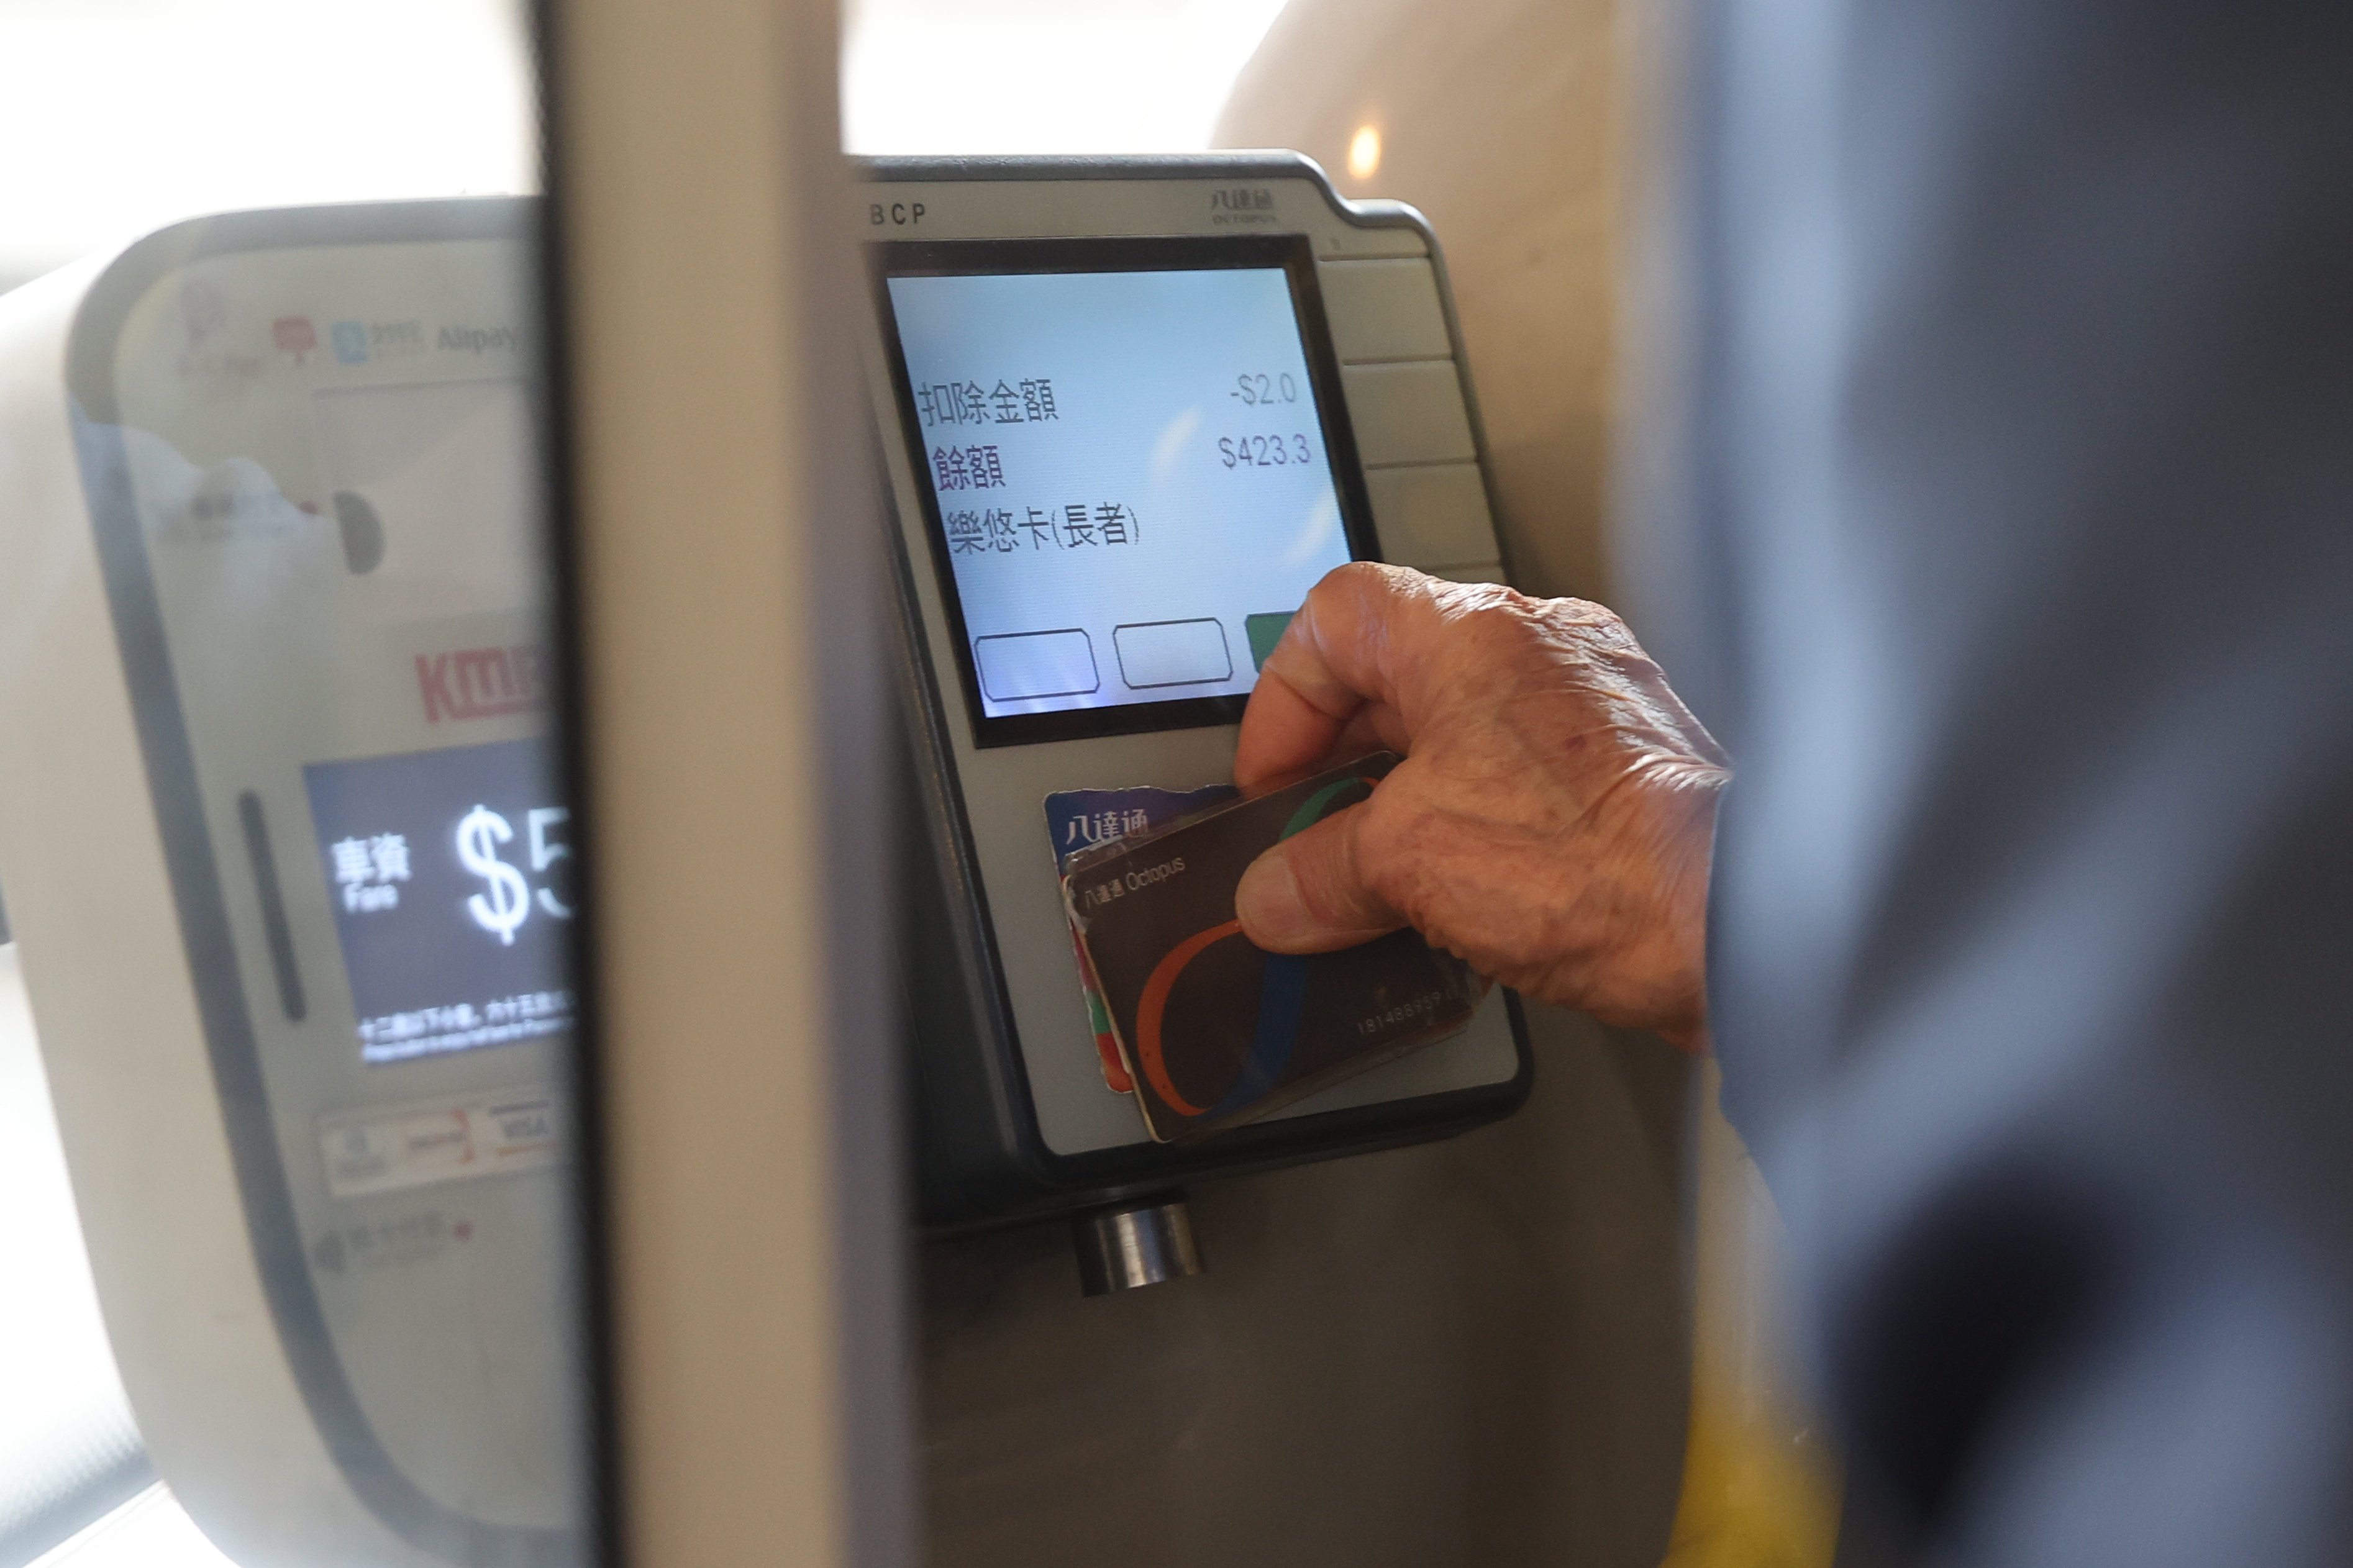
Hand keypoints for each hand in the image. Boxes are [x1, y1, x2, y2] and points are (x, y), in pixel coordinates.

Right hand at [1232, 564, 1727, 1049]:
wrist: (1738, 919)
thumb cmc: (1598, 857)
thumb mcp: (1404, 862)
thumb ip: (1319, 872)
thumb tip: (1279, 893)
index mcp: (1470, 631)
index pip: (1334, 617)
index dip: (1282, 702)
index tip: (1273, 784)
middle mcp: (1540, 647)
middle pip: (1397, 679)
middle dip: (1341, 768)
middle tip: (1311, 840)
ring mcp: (1597, 704)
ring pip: (1465, 735)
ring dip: (1409, 806)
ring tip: (1381, 880)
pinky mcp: (1637, 768)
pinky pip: (1526, 784)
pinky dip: (1479, 833)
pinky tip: (1466, 900)